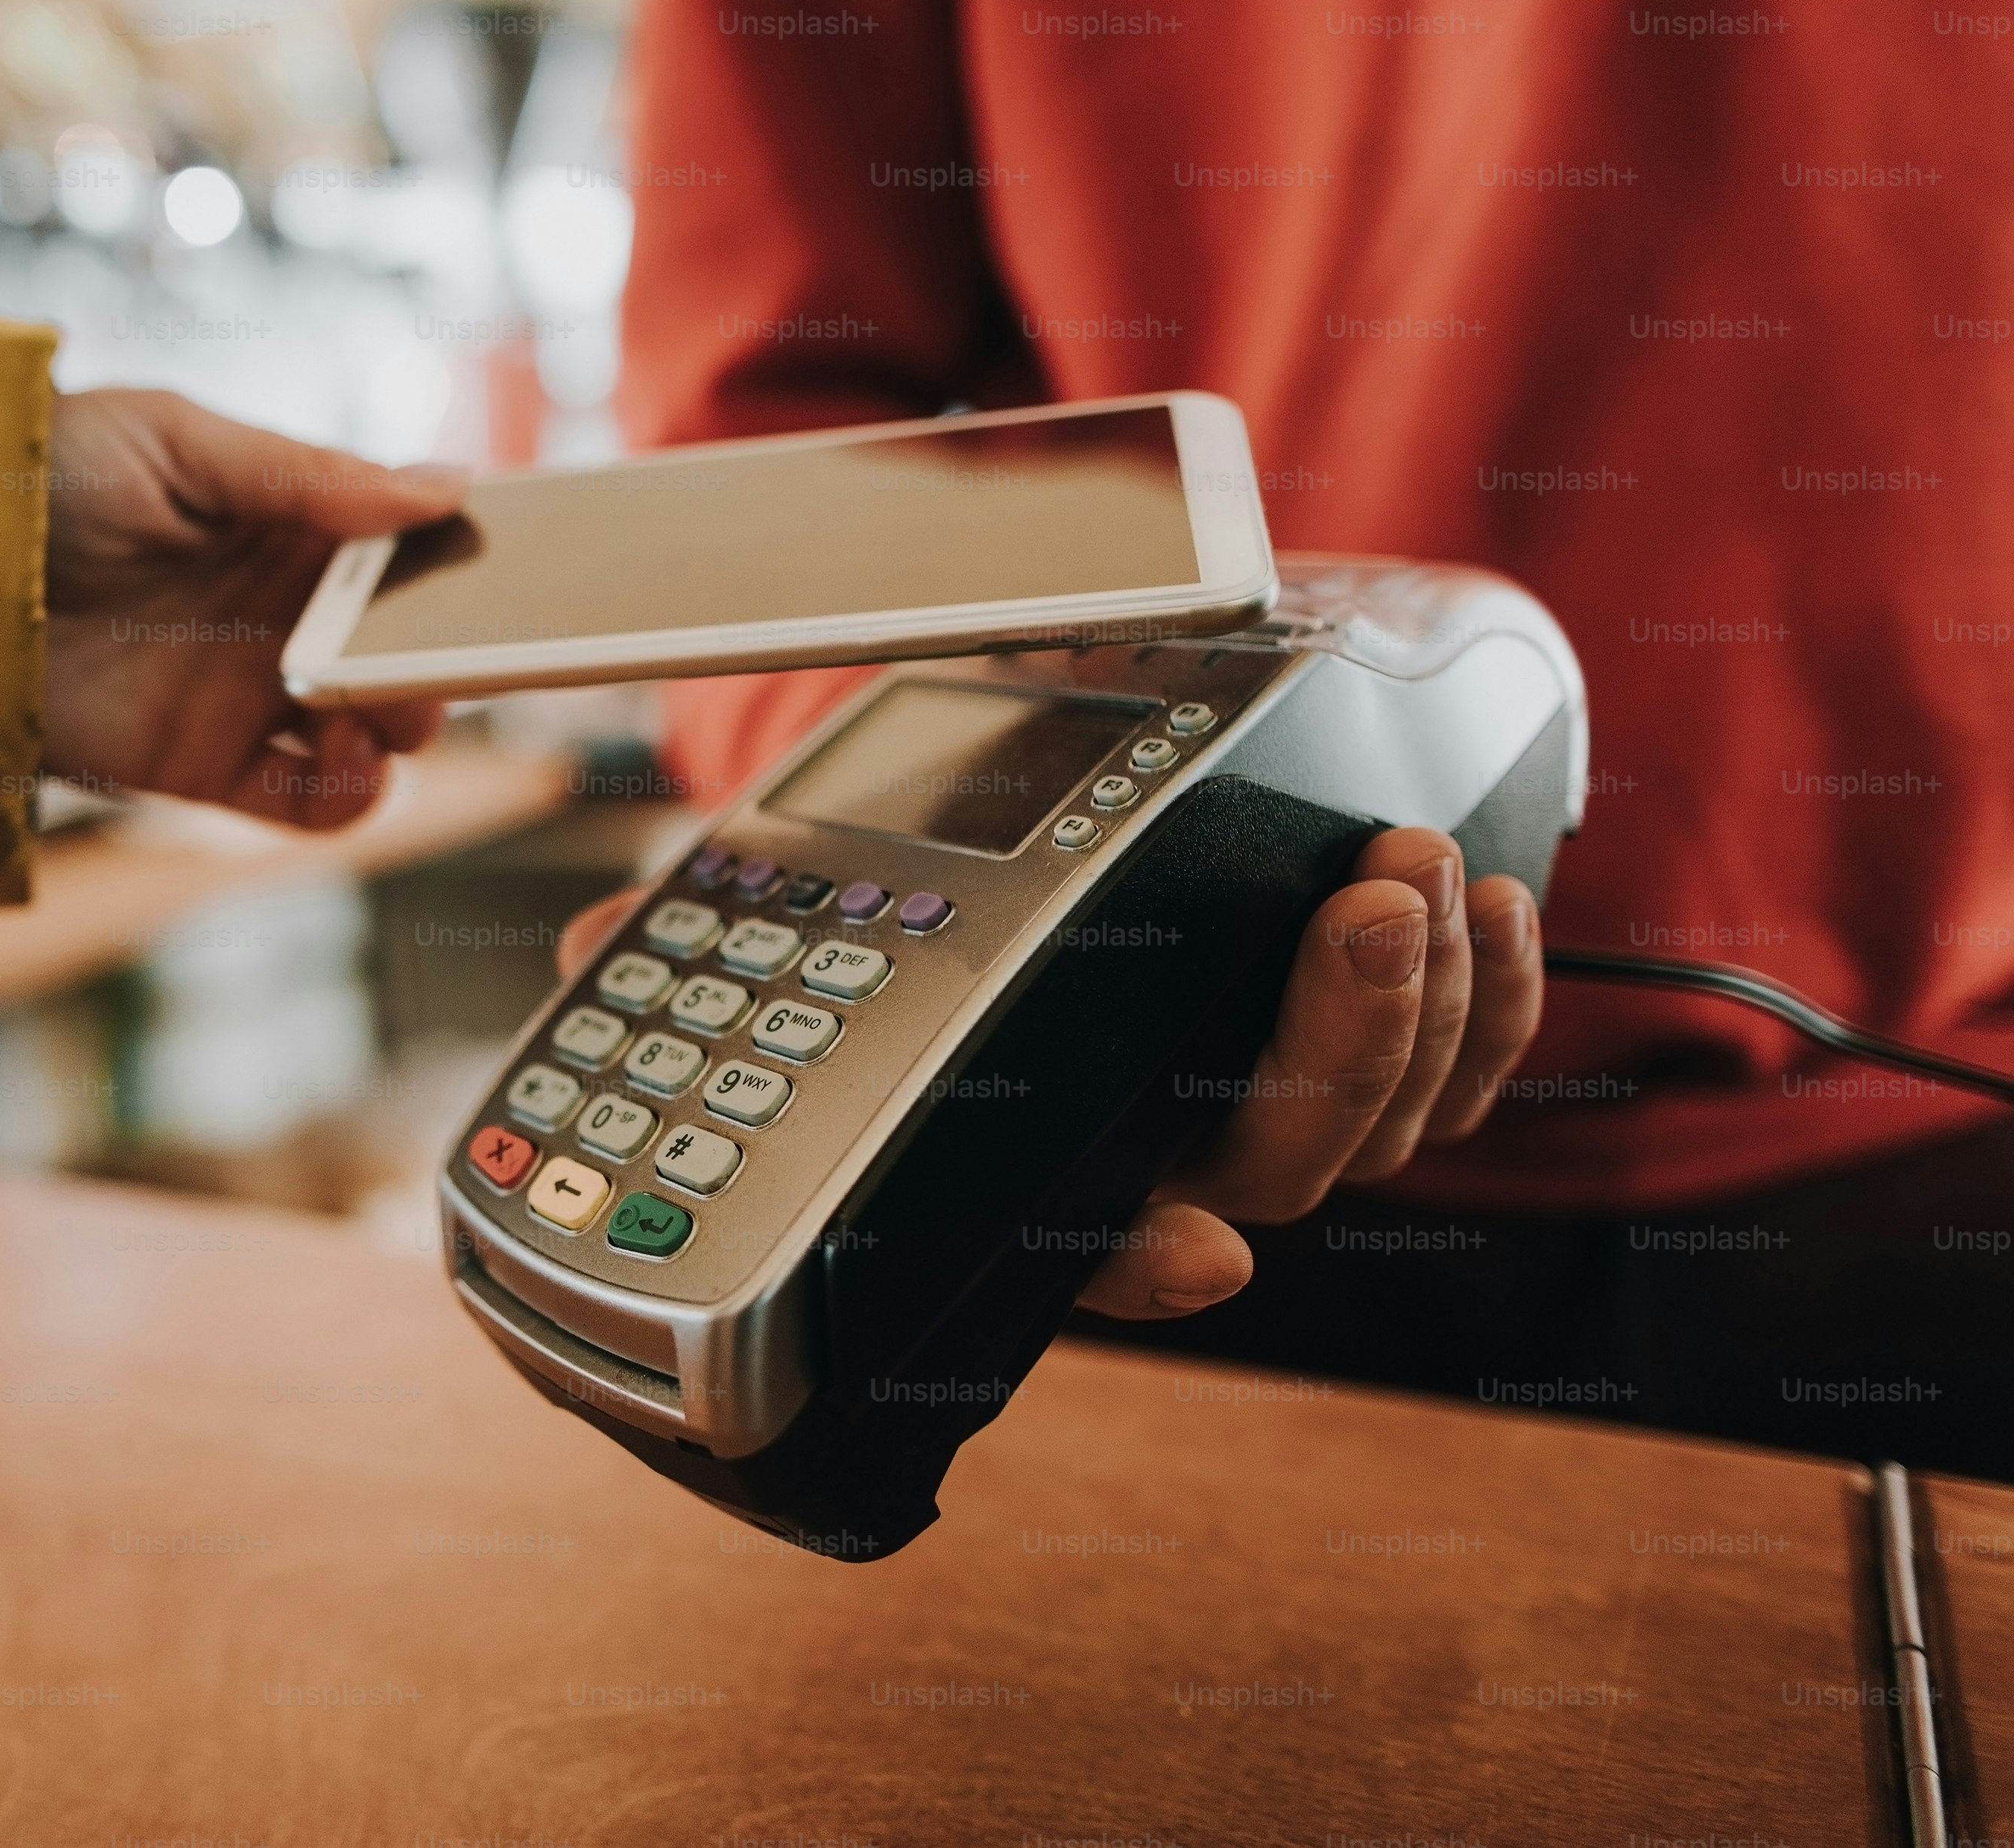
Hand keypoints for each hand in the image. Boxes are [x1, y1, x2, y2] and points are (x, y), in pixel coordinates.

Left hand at [42, 388, 463, 828]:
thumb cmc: (43, 471)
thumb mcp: (179, 441)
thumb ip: (308, 475)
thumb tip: (446, 484)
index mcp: (293, 526)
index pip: (407, 554)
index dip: (463, 569)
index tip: (514, 575)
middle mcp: (285, 614)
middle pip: (409, 653)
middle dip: (449, 659)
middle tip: (447, 653)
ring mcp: (250, 694)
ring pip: (378, 735)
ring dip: (407, 729)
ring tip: (383, 712)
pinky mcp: (205, 766)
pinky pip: (309, 805)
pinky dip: (354, 799)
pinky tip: (348, 762)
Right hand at [554, 827, 1542, 1315]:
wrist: (1000, 821)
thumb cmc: (893, 897)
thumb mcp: (765, 909)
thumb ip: (678, 946)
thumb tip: (595, 959)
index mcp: (1019, 1152)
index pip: (1071, 1239)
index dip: (1137, 1267)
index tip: (1190, 1256)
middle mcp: (1151, 1149)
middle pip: (1278, 1159)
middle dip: (1344, 1042)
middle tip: (1360, 897)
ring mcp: (1258, 1100)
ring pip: (1385, 1118)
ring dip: (1433, 1004)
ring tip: (1421, 867)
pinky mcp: (1349, 1041)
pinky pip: (1458, 1066)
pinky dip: (1493, 999)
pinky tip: (1484, 904)